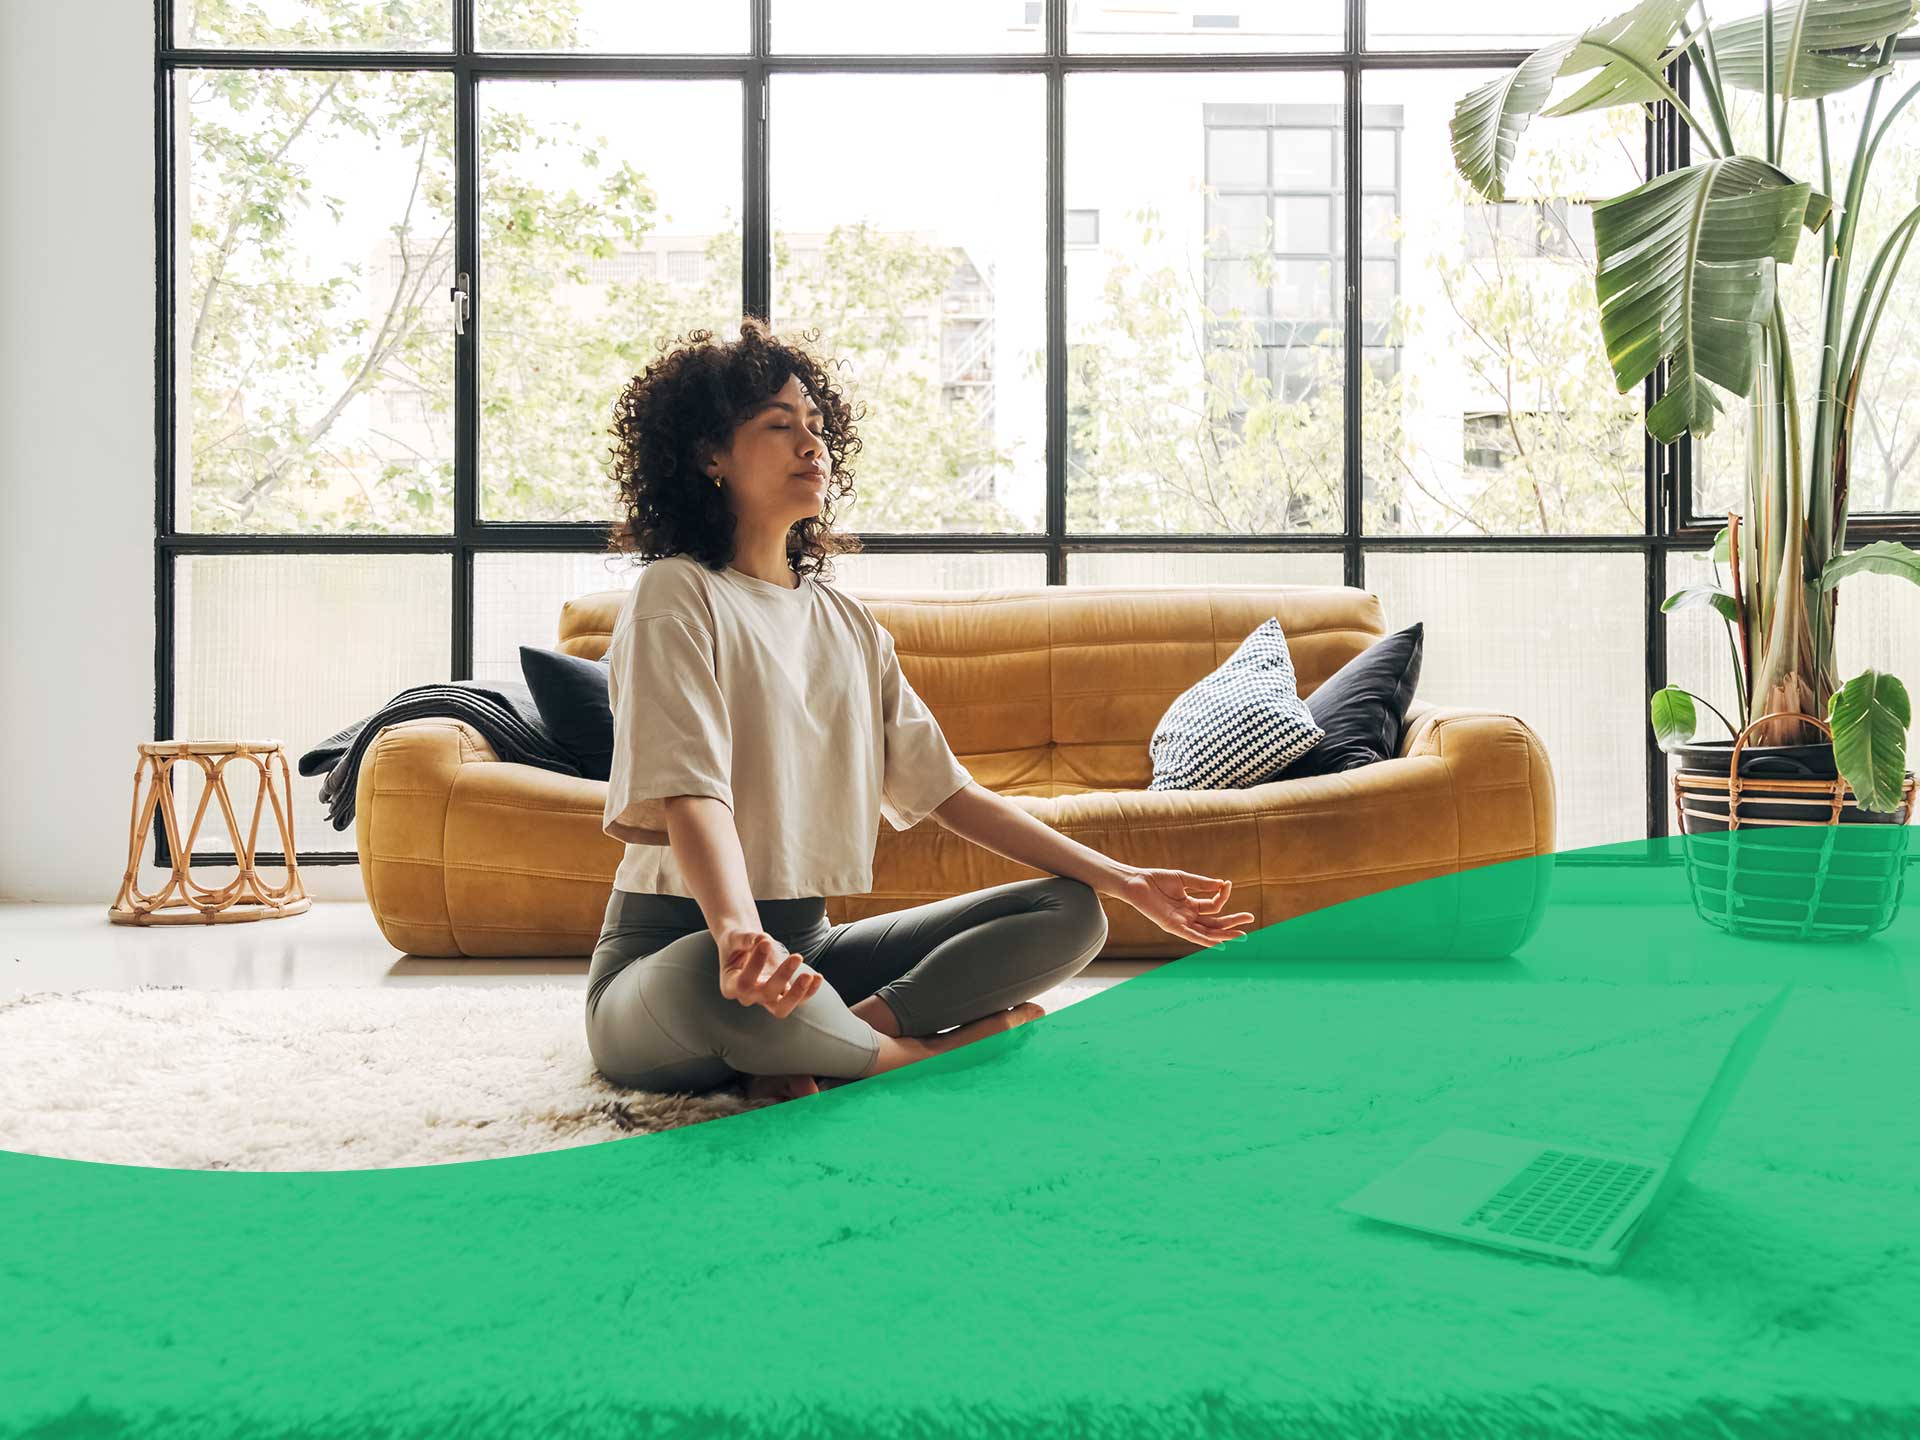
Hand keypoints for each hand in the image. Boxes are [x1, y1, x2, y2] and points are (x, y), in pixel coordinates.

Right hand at [715, 927, 823, 1017]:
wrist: (745, 947)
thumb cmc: (737, 943)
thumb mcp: (735, 937)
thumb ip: (746, 939)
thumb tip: (762, 939)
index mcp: (730, 985)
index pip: (743, 983)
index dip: (755, 965)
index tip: (766, 942)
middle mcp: (747, 996)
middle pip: (765, 995)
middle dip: (782, 977)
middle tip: (797, 956)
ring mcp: (765, 999)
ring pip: (782, 1008)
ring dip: (797, 993)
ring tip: (809, 975)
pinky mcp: (782, 996)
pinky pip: (797, 1000)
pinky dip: (809, 991)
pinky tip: (818, 977)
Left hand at [1115, 869, 1255, 947]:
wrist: (1136, 882)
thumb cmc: (1156, 879)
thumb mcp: (1183, 879)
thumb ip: (1202, 883)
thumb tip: (1222, 883)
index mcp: (1191, 905)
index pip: (1214, 905)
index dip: (1223, 895)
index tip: (1228, 884)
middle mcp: (1188, 916)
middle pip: (1215, 922)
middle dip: (1233, 922)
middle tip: (1251, 919)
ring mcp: (1181, 922)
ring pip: (1207, 931)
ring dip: (1224, 934)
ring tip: (1241, 935)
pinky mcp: (1172, 926)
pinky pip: (1191, 935)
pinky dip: (1204, 939)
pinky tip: (1218, 942)